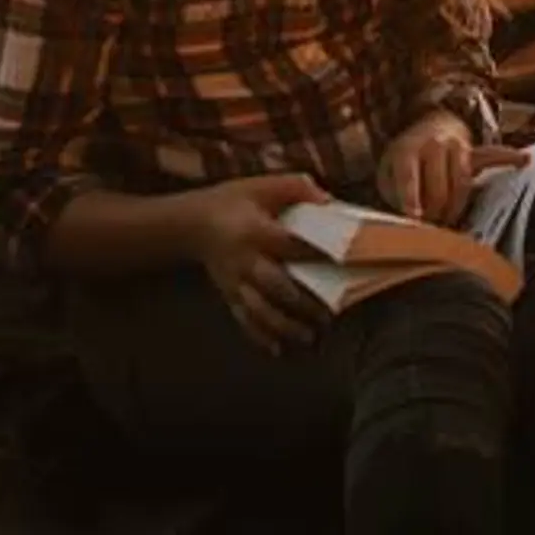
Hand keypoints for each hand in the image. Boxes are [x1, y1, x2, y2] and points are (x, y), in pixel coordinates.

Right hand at [190, 172, 330, 353]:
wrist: (191, 223)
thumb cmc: (232, 202)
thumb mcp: (262, 185)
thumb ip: (296, 187)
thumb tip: (330, 201)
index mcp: (256, 231)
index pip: (292, 246)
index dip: (318, 255)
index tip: (343, 264)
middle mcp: (245, 260)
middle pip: (277, 286)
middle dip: (304, 302)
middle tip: (330, 314)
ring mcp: (235, 281)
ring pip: (260, 310)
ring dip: (285, 326)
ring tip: (309, 336)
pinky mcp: (228, 295)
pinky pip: (243, 319)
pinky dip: (259, 336)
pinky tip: (277, 349)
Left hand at [374, 109, 519, 225]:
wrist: (427, 128)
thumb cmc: (405, 163)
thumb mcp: (388, 175)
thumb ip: (395, 194)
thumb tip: (406, 220)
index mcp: (407, 149)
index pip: (408, 173)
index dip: (411, 196)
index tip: (415, 217)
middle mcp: (433, 143)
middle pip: (438, 182)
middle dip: (435, 209)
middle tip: (430, 225)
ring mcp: (457, 146)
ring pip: (462, 179)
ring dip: (456, 204)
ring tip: (449, 220)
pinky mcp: (475, 153)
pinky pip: (492, 155)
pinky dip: (508, 157)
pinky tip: (524, 160)